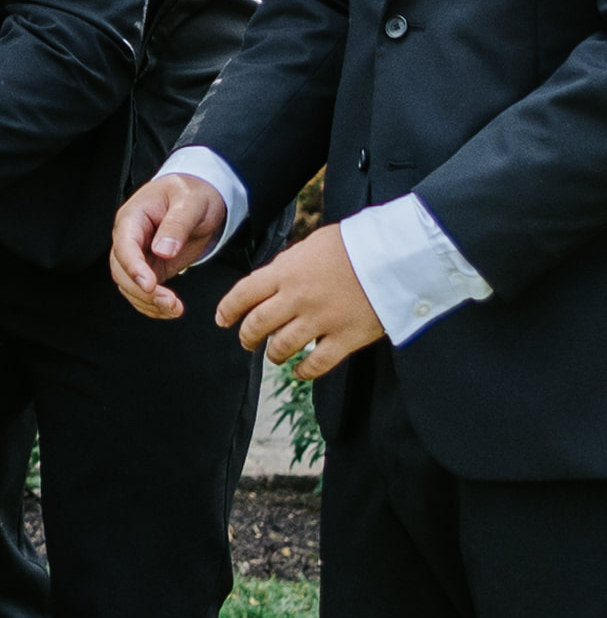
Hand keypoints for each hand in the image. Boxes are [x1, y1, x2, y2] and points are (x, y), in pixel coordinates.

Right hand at [110, 167, 229, 318]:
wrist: (201, 195)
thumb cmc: (193, 192)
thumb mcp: (190, 202)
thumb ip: (177, 224)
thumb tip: (162, 251)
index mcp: (133, 217)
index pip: (124, 244)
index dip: (133, 267)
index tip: (149, 285)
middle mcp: (130, 237)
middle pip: (121, 270)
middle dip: (142, 291)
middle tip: (170, 303)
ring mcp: (139, 254)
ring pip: (128, 285)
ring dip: (148, 302)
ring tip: (174, 310)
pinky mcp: (150, 267)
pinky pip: (142, 290)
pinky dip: (152, 305)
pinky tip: (170, 311)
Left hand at [220, 225, 386, 381]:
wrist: (394, 255)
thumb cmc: (353, 245)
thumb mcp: (310, 245)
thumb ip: (287, 266)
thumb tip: (271, 281)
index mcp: (285, 272)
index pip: (244, 294)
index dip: (228, 310)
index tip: (222, 320)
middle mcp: (297, 297)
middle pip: (258, 325)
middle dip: (247, 337)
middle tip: (246, 342)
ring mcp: (321, 320)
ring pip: (282, 347)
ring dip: (273, 355)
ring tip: (274, 356)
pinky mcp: (346, 338)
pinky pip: (316, 364)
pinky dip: (303, 372)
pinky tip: (299, 372)